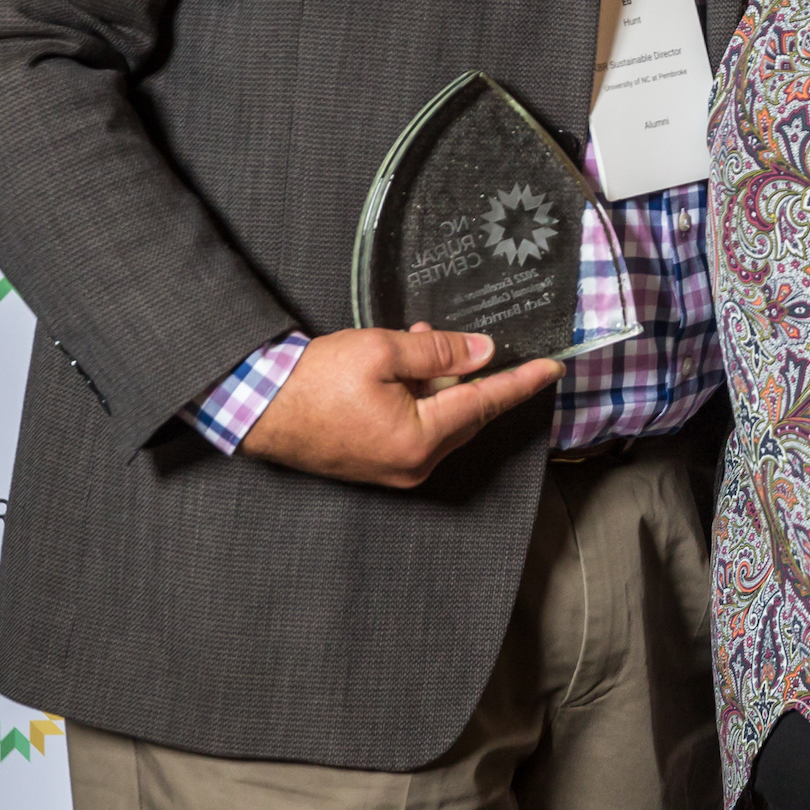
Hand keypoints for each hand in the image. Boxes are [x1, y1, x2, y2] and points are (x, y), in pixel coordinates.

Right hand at [238, 324, 560, 485]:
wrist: (256, 407)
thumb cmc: (312, 381)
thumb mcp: (382, 351)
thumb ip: (440, 352)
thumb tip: (483, 351)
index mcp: (420, 439)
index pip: (486, 403)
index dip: (521, 382)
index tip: (553, 369)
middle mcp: (413, 464)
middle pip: (465, 413)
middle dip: (465, 374)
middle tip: (454, 339)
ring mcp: (395, 470)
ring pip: (441, 419)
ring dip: (438, 383)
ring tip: (415, 344)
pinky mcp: (378, 466)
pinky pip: (417, 429)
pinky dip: (419, 399)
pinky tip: (403, 372)